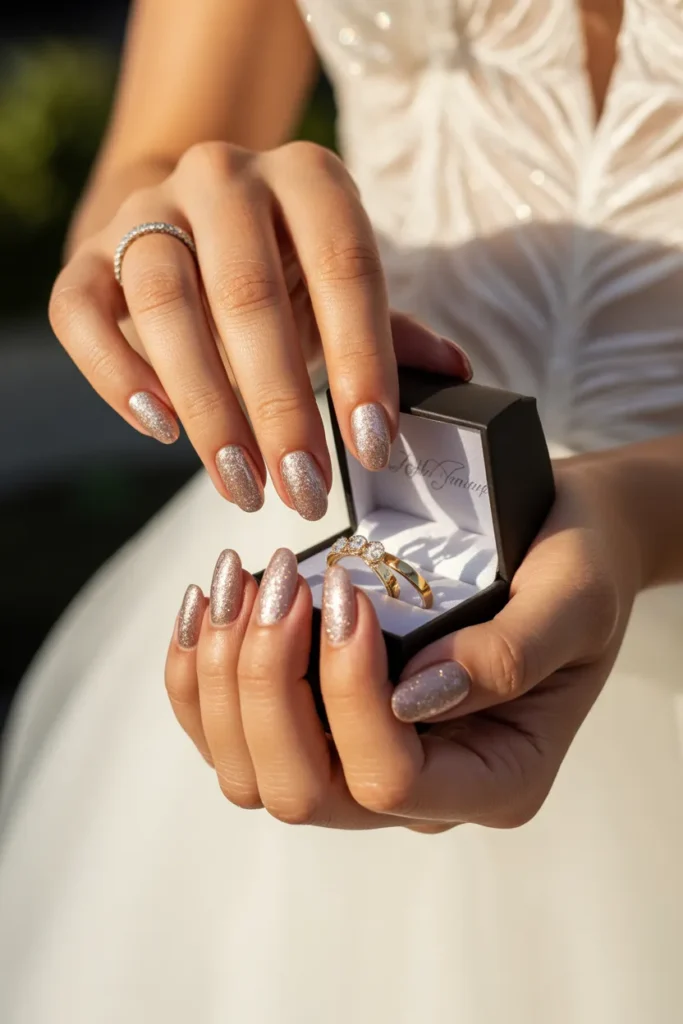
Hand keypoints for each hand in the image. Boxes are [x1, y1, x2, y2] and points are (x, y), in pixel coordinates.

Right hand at [49, 141, 469, 518]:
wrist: (186, 218)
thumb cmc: (281, 269)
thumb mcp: (338, 288)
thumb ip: (388, 329)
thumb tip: (456, 373)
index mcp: (308, 179)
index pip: (346, 265)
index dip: (362, 360)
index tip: (372, 446)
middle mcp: (224, 177)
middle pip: (247, 292)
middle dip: (280, 405)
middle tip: (304, 490)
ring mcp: (147, 210)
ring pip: (164, 302)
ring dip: (206, 406)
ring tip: (243, 483)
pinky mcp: (86, 253)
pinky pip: (81, 312)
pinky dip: (116, 375)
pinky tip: (161, 432)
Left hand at [164, 454, 639, 830]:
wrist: (555, 547)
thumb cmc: (577, 569)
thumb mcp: (573, 598)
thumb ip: (510, 654)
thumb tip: (414, 695)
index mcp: (494, 778)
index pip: (389, 779)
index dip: (349, 691)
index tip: (347, 591)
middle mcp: (420, 793)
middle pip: (300, 790)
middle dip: (268, 682)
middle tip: (282, 580)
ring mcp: (361, 764)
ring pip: (248, 771)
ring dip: (225, 674)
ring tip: (242, 578)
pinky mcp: (320, 726)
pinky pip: (228, 733)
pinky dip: (199, 673)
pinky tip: (211, 602)